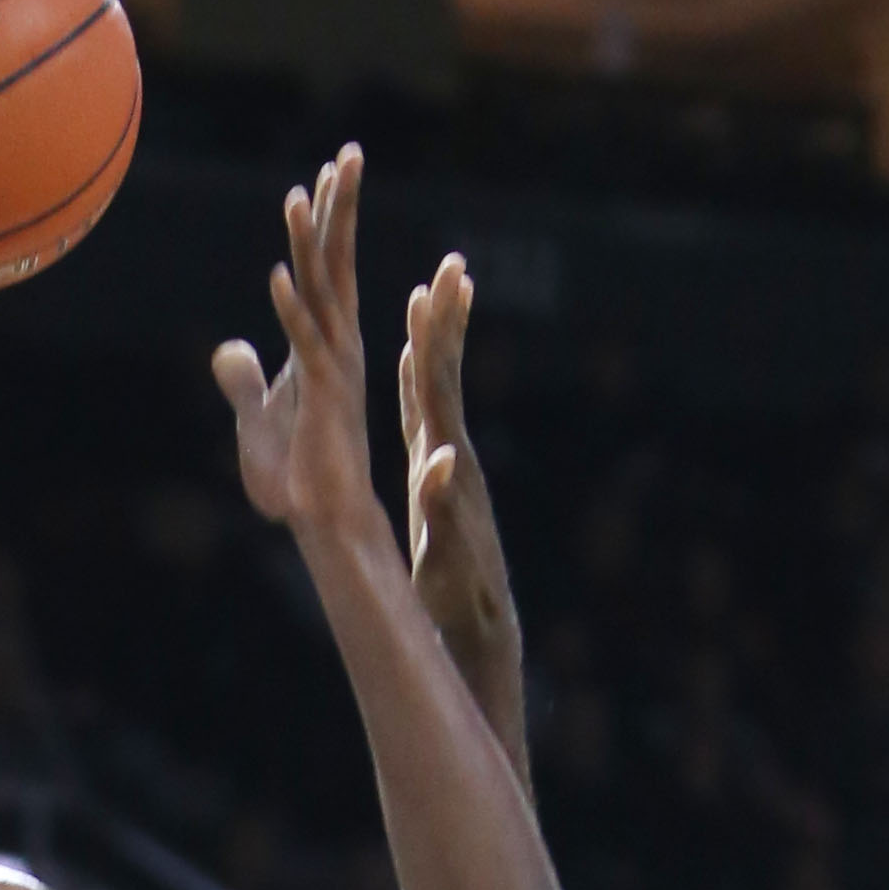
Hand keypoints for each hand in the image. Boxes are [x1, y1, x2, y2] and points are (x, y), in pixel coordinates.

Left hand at [212, 146, 383, 563]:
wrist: (322, 521)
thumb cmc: (298, 475)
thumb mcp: (256, 418)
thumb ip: (243, 380)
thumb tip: (228, 350)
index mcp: (329, 345)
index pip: (329, 269)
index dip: (328, 221)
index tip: (329, 174)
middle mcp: (338, 346)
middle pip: (336, 263)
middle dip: (341, 206)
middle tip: (351, 152)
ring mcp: (332, 368)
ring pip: (321, 292)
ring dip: (309, 243)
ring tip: (299, 194)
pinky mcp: (322, 397)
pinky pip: (305, 344)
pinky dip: (290, 310)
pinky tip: (276, 274)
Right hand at [398, 253, 515, 657]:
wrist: (478, 624)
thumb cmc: (457, 596)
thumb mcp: (445, 553)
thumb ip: (440, 507)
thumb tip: (443, 462)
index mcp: (447, 464)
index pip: (439, 391)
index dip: (433, 343)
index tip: (431, 293)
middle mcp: (451, 452)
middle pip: (446, 375)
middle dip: (447, 321)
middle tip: (452, 265)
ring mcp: (446, 460)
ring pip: (439, 387)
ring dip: (436, 338)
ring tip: (436, 287)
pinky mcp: (438, 474)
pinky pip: (424, 413)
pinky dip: (416, 377)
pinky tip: (410, 353)